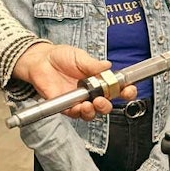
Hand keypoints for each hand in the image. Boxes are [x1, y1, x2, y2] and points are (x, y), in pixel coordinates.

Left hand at [12, 43, 135, 120]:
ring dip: (94, 111)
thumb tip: (107, 66)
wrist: (40, 60)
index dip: (125, 92)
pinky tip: (80, 106)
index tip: (128, 90)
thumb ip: (92, 64)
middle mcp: (91, 93)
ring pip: (92, 113)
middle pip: (106, 105)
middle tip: (104, 99)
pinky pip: (75, 114)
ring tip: (92, 103)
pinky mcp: (65, 106)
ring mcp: (78, 101)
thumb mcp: (79, 56)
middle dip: (108, 105)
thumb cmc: (60, 57)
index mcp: (98, 80)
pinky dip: (79, 112)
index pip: (116, 89)